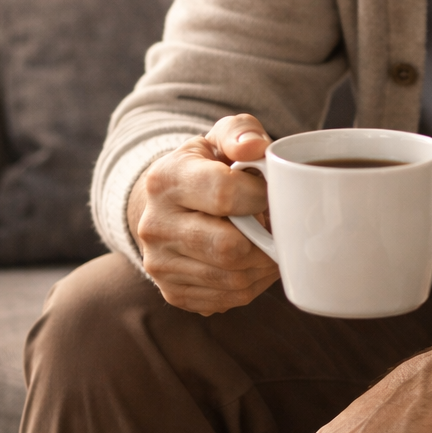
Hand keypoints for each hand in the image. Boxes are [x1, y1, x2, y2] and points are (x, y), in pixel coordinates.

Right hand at [128, 114, 278, 314]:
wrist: (170, 204)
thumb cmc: (207, 166)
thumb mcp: (221, 137)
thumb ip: (241, 132)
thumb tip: (255, 147)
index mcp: (165, 180)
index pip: (225, 194)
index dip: (260, 196)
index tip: (267, 192)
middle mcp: (154, 225)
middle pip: (229, 248)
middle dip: (266, 240)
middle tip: (277, 226)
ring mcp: (159, 264)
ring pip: (232, 280)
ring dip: (265, 266)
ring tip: (270, 244)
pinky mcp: (172, 293)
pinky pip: (227, 300)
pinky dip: (253, 285)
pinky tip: (255, 264)